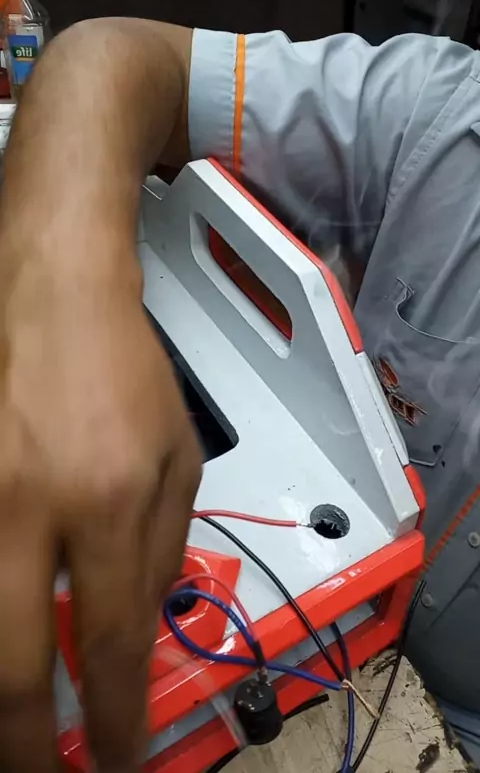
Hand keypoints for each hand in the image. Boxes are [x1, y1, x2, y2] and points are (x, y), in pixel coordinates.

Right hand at [0, 263, 201, 772]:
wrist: (57, 299)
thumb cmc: (123, 369)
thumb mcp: (178, 455)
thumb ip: (165, 545)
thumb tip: (143, 621)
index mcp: (109, 501)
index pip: (110, 641)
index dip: (117, 715)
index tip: (122, 756)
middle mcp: (31, 509)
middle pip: (15, 665)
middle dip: (32, 745)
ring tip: (19, 736)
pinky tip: (1, 654)